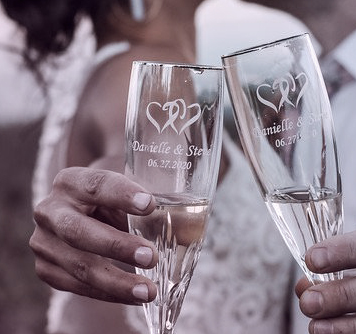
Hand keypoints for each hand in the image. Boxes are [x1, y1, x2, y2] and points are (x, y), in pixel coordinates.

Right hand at [29, 167, 158, 303]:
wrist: (84, 211)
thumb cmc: (115, 200)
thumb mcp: (127, 192)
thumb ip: (151, 203)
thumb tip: (189, 230)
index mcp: (71, 181)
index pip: (96, 185)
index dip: (122, 194)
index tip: (150, 204)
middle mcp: (50, 210)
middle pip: (79, 230)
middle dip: (117, 246)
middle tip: (151, 257)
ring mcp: (44, 241)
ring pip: (79, 265)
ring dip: (117, 281)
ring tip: (149, 291)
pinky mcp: (46, 268)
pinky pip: (78, 286)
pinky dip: (109, 293)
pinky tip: (135, 297)